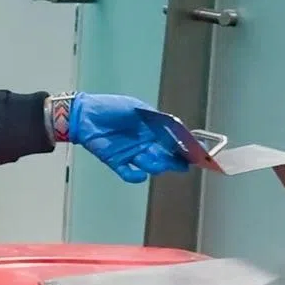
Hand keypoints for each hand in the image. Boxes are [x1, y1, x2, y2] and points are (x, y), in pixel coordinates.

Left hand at [66, 94, 189, 182]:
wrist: (85, 114)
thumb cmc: (110, 107)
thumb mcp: (136, 108)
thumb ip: (155, 118)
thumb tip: (177, 126)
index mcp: (153, 129)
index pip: (175, 141)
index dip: (187, 147)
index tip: (199, 152)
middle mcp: (146, 143)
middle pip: (167, 157)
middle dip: (176, 161)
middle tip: (184, 163)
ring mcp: (132, 153)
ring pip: (152, 165)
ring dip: (158, 165)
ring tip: (159, 162)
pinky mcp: (117, 161)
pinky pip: (129, 174)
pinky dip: (135, 177)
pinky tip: (140, 174)